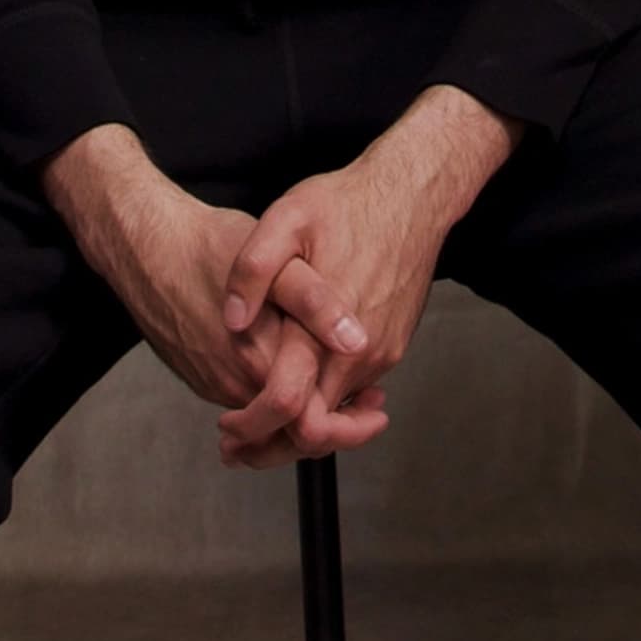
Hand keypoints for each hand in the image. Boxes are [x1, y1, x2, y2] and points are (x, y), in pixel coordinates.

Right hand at [41, 124, 388, 464]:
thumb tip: (356, 341)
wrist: (146, 246)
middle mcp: (234, 385)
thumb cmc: (209, 246)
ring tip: (346, 389)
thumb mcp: (278, 261)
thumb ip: (318, 304)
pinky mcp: (202, 375)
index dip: (352, 428)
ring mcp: (214, 383)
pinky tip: (300, 371)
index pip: (311, 426)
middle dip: (338, 426)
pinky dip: (279, 399)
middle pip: (292, 433)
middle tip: (371, 405)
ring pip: (271, 420)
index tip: (378, 412)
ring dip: (310, 410)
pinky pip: (247, 400)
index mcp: (259, 362)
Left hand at [213, 86, 520, 463]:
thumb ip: (253, 270)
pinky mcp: (392, 345)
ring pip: (336, 412)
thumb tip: (232, 320)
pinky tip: (296, 381)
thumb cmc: (348, 204)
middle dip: (272, 442)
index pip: (292, 411)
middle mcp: (360, 355)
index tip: (227, 432)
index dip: (254, 432)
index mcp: (328, 332)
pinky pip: (354, 388)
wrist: (413, 196)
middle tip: (234, 443)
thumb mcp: (288, 218)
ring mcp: (381, 354)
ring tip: (256, 415)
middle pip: (315, 429)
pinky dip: (325, 398)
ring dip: (298, 420)